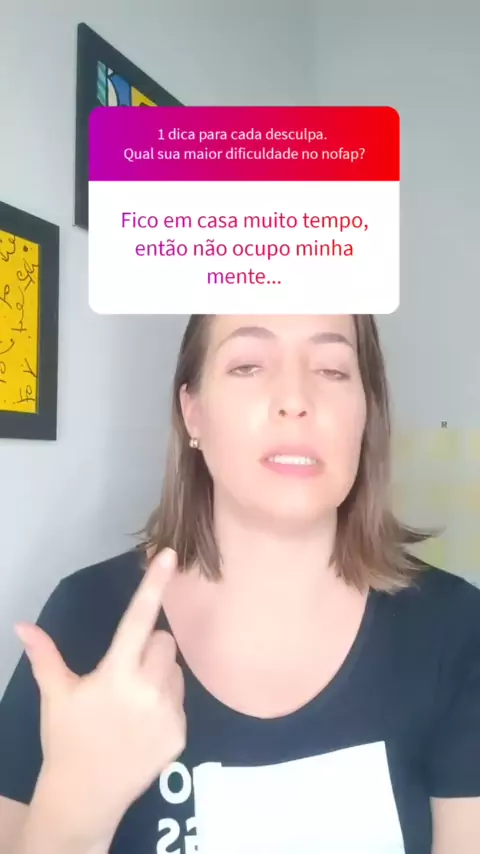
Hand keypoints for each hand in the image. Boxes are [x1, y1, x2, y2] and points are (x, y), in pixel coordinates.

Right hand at [16, 548, 184, 839]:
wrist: (86, 796)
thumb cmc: (68, 738)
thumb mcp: (56, 695)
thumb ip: (46, 657)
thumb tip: (23, 625)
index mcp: (115, 674)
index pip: (138, 619)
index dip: (154, 585)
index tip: (170, 556)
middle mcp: (147, 689)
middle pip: (164, 641)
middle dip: (148, 647)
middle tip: (125, 671)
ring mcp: (169, 713)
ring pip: (175, 669)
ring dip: (160, 674)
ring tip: (133, 700)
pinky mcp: (181, 733)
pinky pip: (181, 699)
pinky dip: (167, 703)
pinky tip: (144, 724)